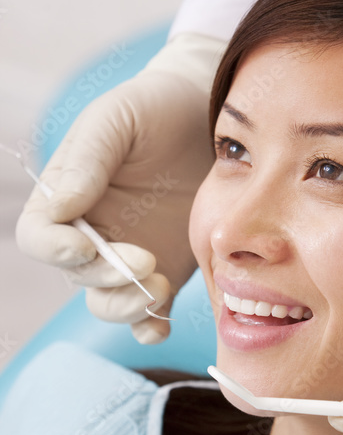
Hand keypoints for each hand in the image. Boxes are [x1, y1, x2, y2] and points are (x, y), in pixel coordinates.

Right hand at [15, 33, 226, 342]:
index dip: (55, 250)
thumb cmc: (157, 109)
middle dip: (106, 278)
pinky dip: (152, 325)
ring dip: (128, 305)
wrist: (211, 115)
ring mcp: (129, 257)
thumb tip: (61, 209)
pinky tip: (164, 321)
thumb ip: (86, 160)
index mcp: (67, 198)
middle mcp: (94, 234)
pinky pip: (151, 313)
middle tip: (145, 263)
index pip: (39, 237)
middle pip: (78, 276)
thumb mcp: (116, 119)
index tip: (87, 246)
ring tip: (161, 284)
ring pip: (109, 302)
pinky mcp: (167, 272)